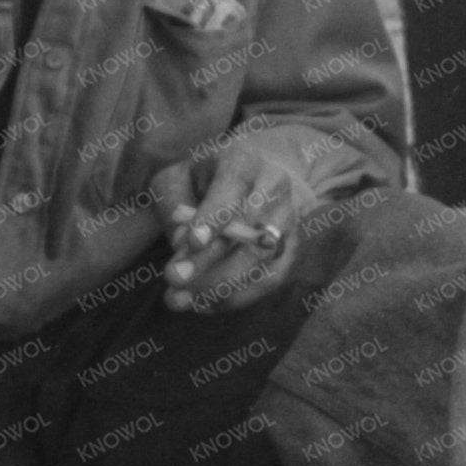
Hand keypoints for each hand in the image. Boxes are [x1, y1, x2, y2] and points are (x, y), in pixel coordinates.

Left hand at [150, 129, 337, 313]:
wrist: (244, 183)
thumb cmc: (200, 182)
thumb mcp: (175, 180)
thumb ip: (173, 205)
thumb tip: (182, 244)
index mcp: (244, 162)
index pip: (234, 189)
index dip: (215, 217)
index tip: (192, 242)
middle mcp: (276, 189)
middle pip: (250, 232)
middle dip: (210, 262)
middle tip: (173, 280)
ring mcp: (289, 221)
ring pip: (263, 260)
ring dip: (220, 287)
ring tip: (180, 300)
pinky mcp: (291, 250)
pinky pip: (270, 280)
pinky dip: (236, 297)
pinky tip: (204, 304)